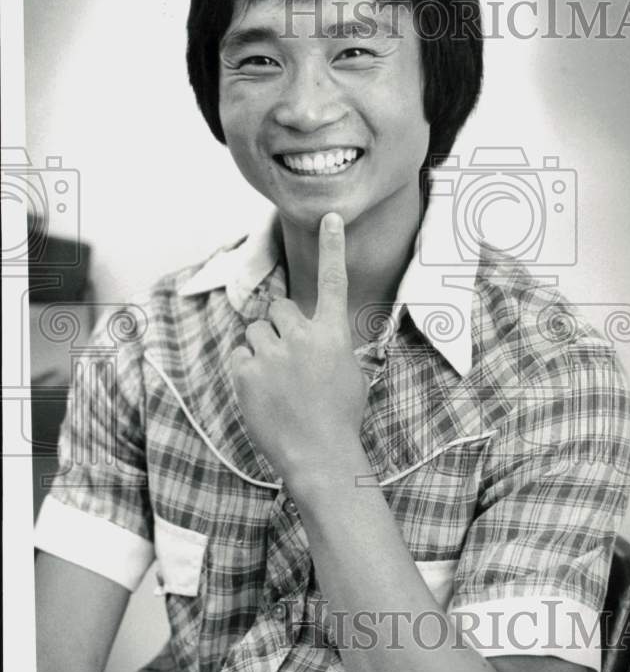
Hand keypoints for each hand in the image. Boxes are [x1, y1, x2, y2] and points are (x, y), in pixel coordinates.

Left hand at [231, 213, 367, 482]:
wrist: (319, 455)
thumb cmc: (340, 418)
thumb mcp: (349, 374)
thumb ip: (330, 347)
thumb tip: (314, 338)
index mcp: (332, 335)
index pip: (333, 281)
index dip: (332, 246)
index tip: (328, 217)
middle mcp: (301, 337)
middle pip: (277, 309)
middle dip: (277, 327)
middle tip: (286, 357)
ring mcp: (271, 353)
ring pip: (254, 332)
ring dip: (260, 349)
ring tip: (276, 382)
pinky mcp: (246, 372)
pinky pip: (238, 354)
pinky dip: (245, 369)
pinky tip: (261, 392)